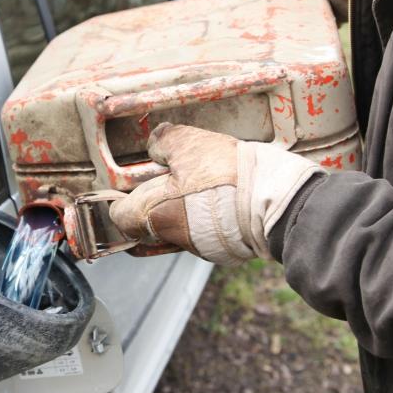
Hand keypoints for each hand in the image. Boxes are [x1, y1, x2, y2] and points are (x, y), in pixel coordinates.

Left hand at [109, 124, 322, 265]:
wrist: (274, 199)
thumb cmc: (226, 173)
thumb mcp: (188, 143)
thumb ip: (164, 141)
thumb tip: (156, 143)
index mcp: (153, 215)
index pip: (118, 218)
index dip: (118, 201)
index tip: (124, 188)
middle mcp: (172, 238)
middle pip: (146, 227)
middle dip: (150, 207)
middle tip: (161, 183)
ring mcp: (200, 248)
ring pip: (176, 231)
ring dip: (178, 212)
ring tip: (194, 187)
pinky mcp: (224, 250)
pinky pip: (203, 234)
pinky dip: (203, 219)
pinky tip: (217, 199)